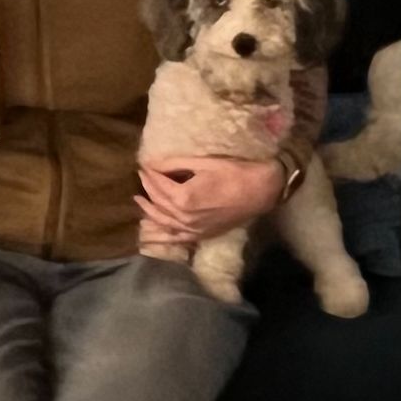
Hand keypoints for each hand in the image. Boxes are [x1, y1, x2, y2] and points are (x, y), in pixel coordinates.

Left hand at [136, 155, 283, 245]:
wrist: (260, 191)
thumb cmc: (233, 172)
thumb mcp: (203, 163)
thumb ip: (176, 164)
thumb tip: (154, 163)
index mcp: (184, 197)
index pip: (159, 185)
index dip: (150, 173)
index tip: (144, 164)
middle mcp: (185, 217)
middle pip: (159, 202)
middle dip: (148, 188)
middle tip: (143, 176)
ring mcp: (193, 229)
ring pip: (164, 221)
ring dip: (150, 211)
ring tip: (140, 200)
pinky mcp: (202, 235)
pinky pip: (177, 238)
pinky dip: (163, 235)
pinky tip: (154, 231)